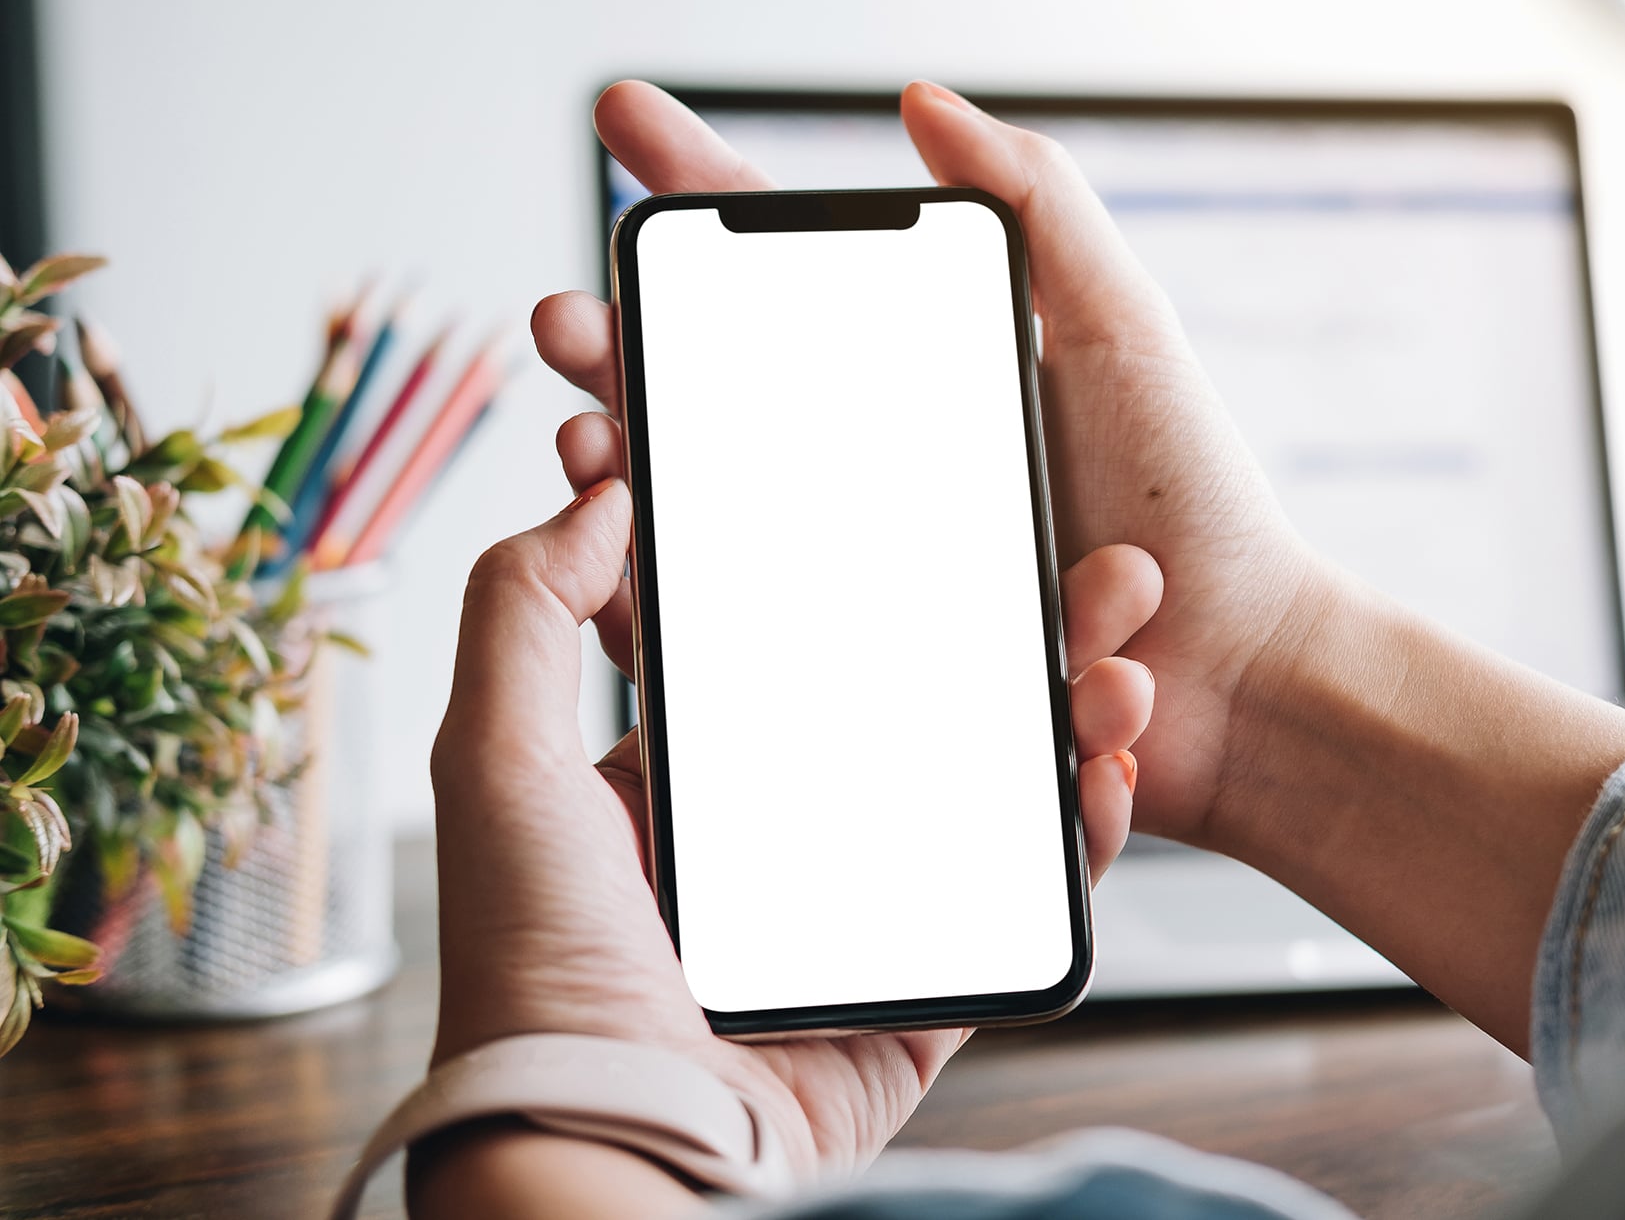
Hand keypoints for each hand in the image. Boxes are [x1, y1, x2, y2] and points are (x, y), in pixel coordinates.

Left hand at [427, 479, 1160, 1182]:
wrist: (617, 1143)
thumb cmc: (536, 970)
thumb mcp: (497, 762)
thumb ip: (523, 610)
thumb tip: (594, 493)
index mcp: (686, 791)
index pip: (804, 660)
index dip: (880, 587)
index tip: (948, 523)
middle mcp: (778, 853)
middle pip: (920, 715)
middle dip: (1012, 642)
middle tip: (1082, 580)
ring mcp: (855, 924)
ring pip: (987, 797)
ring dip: (1064, 722)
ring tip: (1115, 665)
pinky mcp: (917, 998)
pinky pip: (1019, 905)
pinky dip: (1077, 838)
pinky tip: (1104, 771)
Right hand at [533, 84, 1624, 1057]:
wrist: (1251, 680)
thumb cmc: (1193, 502)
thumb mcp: (1116, 332)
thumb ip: (1038, 207)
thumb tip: (920, 103)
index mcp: (916, 408)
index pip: (773, 324)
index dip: (685, 274)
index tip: (603, 223)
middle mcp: (881, 501)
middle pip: (720, 448)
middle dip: (622, 412)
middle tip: (568, 398)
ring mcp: (879, 603)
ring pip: (727, 576)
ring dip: (651, 545)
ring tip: (612, 503)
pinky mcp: (891, 701)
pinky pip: (807, 690)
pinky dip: (809, 661)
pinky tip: (838, 632)